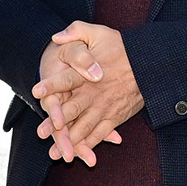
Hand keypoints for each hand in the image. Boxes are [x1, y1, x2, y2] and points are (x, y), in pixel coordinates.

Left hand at [32, 20, 142, 164]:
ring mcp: (105, 108)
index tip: (36, 90)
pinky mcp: (114, 118)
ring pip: (84, 127)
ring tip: (54, 153)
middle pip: (73, 110)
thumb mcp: (99, 33)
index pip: (67, 79)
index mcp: (88, 73)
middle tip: (40, 132)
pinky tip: (77, 154)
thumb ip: (76, 31)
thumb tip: (56, 36)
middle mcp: (95, 93)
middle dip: (56, 123)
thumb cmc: (121, 48)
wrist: (149, 64)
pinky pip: (100, 134)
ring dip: (69, 140)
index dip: (52, 85)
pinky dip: (89, 145)